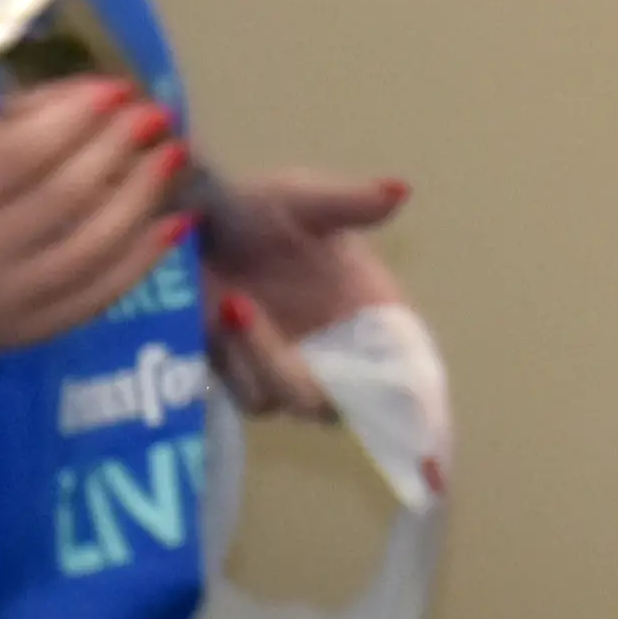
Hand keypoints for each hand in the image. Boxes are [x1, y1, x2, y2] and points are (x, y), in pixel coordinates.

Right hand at [0, 80, 181, 365]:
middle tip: (158, 115)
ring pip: (98, 245)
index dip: (79, 116)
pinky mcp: (35, 331)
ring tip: (173, 155)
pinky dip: (149, 252)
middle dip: (123, 146)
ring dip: (147, 194)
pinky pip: (106, 291)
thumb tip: (96, 97)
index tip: (120, 89)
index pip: (21, 154)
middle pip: (68, 195)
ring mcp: (7, 301)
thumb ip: (14, 125)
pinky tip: (175, 217)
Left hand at [192, 172, 410, 415]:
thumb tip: (398, 190)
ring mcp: (295, 367)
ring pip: (292, 400)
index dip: (422, 402)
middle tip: (280, 335)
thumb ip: (349, 202)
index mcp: (376, 311)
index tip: (420, 427)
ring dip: (264, 361)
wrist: (195, 224)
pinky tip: (221, 317)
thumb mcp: (304, 198)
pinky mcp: (248, 376)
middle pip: (349, 400)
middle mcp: (343, 349)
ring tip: (235, 305)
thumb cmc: (259, 209)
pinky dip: (239, 363)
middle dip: (312, 378)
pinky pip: (251, 394)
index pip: (412, 367)